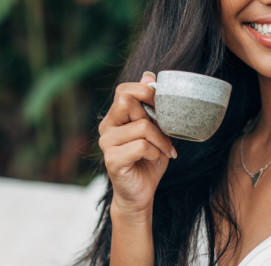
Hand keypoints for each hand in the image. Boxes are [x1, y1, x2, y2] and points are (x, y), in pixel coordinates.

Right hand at [99, 71, 176, 217]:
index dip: (145, 92)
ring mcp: (106, 143)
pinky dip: (155, 152)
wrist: (140, 194)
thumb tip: (149, 75)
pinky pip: (141, 146)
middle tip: (163, 132)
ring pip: (141, 126)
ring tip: (164, 151)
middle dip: (153, 116)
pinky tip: (155, 160)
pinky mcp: (111, 160)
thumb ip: (150, 106)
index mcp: (114, 118)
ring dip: (160, 139)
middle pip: (127, 102)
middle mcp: (106, 128)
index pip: (123, 90)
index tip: (162, 107)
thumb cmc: (148, 161)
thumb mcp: (154, 130)